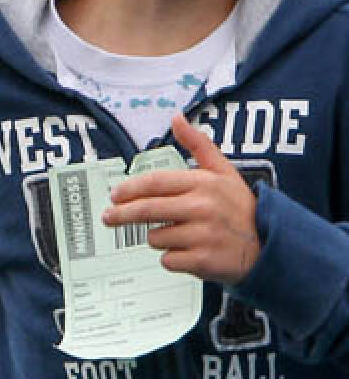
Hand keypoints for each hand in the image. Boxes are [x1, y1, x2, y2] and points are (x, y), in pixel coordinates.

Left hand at [104, 113, 260, 283]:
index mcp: (204, 183)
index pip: (155, 183)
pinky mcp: (202, 261)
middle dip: (121, 215)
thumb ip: (198, 144)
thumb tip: (176, 118)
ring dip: (160, 238)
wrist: (270, 245)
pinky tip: (191, 252)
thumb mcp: (223, 171)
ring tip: (183, 235)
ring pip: (155, 237)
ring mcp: (203, 235)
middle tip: (108, 217)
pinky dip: (173, 258)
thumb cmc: (239, 207)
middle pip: (146, 210)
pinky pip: (167, 260)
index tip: (114, 195)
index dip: (130, 189)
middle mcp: (202, 207)